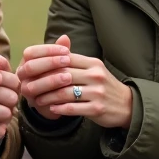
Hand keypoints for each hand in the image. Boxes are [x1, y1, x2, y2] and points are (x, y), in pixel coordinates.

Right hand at [17, 35, 72, 120]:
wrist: (55, 99)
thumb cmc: (55, 75)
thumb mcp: (58, 62)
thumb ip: (60, 51)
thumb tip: (65, 37)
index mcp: (25, 62)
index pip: (31, 52)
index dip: (48, 50)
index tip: (66, 50)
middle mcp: (21, 75)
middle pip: (30, 67)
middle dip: (50, 63)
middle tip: (67, 61)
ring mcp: (25, 91)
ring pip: (33, 85)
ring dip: (51, 80)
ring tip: (69, 77)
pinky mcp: (33, 104)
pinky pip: (40, 100)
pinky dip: (54, 95)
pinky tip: (67, 91)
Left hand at [18, 35, 132, 128]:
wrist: (127, 105)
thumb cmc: (104, 86)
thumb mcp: (93, 69)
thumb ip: (74, 61)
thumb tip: (52, 49)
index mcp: (92, 63)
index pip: (65, 59)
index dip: (47, 64)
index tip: (32, 70)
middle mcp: (95, 75)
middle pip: (63, 75)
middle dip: (44, 81)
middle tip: (30, 86)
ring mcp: (97, 92)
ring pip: (65, 93)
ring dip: (49, 97)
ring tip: (38, 100)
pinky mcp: (97, 108)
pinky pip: (73, 108)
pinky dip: (59, 108)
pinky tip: (51, 109)